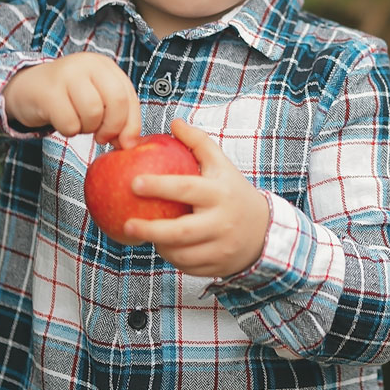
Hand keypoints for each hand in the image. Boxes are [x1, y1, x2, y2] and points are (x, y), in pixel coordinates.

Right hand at [1, 52, 140, 145]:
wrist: (25, 89)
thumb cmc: (67, 97)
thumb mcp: (96, 99)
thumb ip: (116, 116)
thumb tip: (129, 144)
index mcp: (104, 66)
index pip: (129, 96)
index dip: (131, 125)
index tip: (124, 143)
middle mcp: (87, 64)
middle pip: (116, 101)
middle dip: (112, 127)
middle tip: (101, 137)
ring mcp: (67, 75)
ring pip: (93, 113)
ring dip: (87, 128)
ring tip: (78, 123)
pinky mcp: (48, 92)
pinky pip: (70, 123)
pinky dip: (69, 131)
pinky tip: (62, 122)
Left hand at [116, 118, 270, 278]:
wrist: (263, 230)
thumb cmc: (233, 192)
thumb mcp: (222, 166)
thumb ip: (198, 143)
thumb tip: (174, 123)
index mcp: (220, 193)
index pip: (186, 188)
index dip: (159, 186)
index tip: (134, 183)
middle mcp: (221, 221)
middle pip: (182, 231)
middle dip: (151, 229)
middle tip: (126, 224)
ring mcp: (220, 247)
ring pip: (181, 253)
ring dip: (159, 245)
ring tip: (145, 234)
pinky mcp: (217, 266)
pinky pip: (187, 266)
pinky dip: (172, 257)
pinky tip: (162, 246)